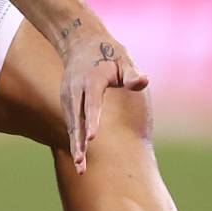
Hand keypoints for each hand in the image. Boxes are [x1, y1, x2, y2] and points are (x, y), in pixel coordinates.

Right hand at [57, 26, 148, 172]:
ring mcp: (69, 97)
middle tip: (81, 163)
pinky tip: (80, 159)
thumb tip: (143, 81)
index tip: (91, 137)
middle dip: (78, 142)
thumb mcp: (124, 58)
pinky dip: (74, 141)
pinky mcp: (68, 103)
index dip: (91, 120)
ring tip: (81, 169)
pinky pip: (71, 125)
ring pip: (71, 126)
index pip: (91, 102)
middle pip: (76, 120)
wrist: (80, 42)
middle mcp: (76, 90)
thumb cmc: (109, 53)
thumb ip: (132, 73)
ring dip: (75, 147)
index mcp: (92, 80)